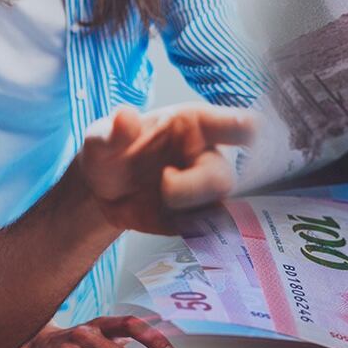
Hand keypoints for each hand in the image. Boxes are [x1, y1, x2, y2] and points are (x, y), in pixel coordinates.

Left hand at [77, 105, 254, 233]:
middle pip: (225, 176)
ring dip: (189, 212)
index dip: (244, 130)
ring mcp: (204, 190)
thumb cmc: (109, 154)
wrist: (101, 193)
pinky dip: (188, 230)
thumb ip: (113, 131)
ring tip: (162, 203)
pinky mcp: (196, 218)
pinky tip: (166, 220)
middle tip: (165, 185)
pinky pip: (207, 231)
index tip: (247, 136)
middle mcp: (206, 157)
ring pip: (219, 208)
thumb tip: (125, 117)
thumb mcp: (101, 138)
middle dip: (195, 187)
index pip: (234, 124)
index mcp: (193, 126)